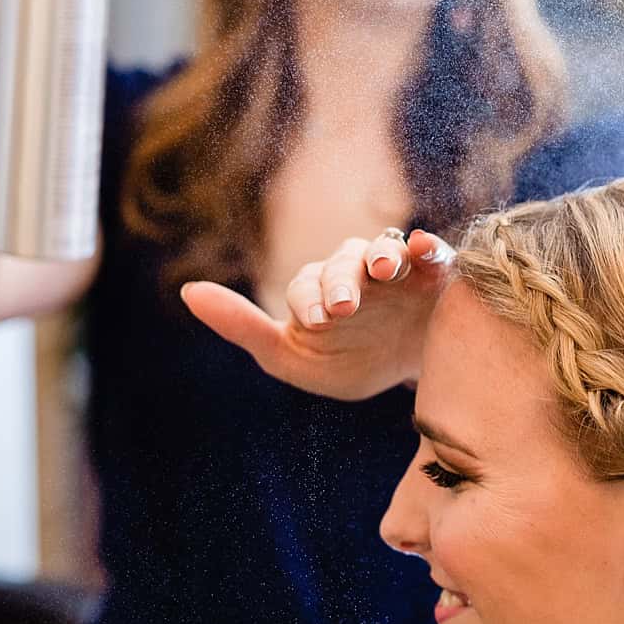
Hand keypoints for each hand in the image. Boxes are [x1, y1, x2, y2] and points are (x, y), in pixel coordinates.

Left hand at [181, 230, 454, 402]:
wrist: (412, 377)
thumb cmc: (349, 364)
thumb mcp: (292, 359)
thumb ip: (243, 327)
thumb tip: (187, 293)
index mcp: (317, 288)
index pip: (306, 287)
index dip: (309, 300)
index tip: (318, 323)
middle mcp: (353, 272)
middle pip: (342, 264)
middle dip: (340, 283)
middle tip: (344, 309)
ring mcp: (396, 270)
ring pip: (381, 251)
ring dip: (379, 257)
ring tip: (381, 271)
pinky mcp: (435, 274)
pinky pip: (432, 252)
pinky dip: (427, 246)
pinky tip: (422, 248)